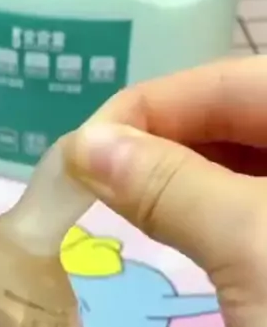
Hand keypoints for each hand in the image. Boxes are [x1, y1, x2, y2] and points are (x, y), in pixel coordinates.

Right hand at [65, 56, 266, 326]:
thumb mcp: (251, 246)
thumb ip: (168, 184)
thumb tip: (84, 146)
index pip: (231, 80)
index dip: (147, 106)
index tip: (77, 152)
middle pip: (237, 112)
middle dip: (159, 140)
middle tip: (90, 181)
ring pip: (242, 159)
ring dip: (177, 174)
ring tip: (119, 200)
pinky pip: (253, 203)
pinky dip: (205, 208)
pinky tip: (169, 221)